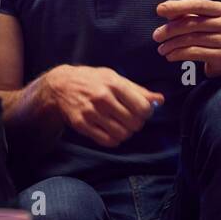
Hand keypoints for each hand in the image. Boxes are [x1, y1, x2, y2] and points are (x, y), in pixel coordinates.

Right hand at [42, 65, 164, 147]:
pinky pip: (107, 141)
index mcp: (114, 84)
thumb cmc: (91, 80)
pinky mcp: (82, 124)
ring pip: (122, 134)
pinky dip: (114, 140)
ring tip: (122, 126)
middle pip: (134, 123)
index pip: (142, 108)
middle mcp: (103, 98)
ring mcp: (91, 113)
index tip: (141, 111)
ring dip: (126, 133)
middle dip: (137, 124)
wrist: (60, 85)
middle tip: (131, 119)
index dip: (147, 113)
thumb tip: (160, 100)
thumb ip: (138, 90)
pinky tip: (112, 132)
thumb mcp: (114, 78)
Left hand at [153, 0, 220, 77]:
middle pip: (192, 23)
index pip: (198, 4)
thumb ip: (187, 15)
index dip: (178, 6)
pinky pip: (195, 53)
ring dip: (171, 44)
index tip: (159, 10)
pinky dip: (178, 54)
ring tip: (161, 49)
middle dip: (170, 29)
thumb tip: (164, 10)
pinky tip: (170, 56)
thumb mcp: (205, 23)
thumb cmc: (215, 37)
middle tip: (156, 36)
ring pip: (191, 39)